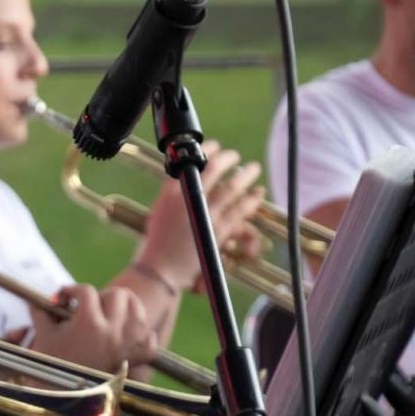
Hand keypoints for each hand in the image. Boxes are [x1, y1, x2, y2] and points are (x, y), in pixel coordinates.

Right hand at [28, 283, 154, 373]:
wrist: (64, 398)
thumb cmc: (50, 366)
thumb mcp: (42, 335)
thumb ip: (40, 312)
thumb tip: (37, 300)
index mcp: (88, 323)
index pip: (86, 291)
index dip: (72, 291)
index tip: (65, 297)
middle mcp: (112, 332)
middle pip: (118, 295)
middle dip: (102, 296)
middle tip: (90, 306)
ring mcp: (127, 346)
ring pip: (138, 312)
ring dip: (126, 308)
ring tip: (111, 313)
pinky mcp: (135, 360)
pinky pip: (150, 341)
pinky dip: (143, 336)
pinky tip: (127, 335)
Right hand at [139, 140, 264, 288]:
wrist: (160, 268)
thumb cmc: (157, 243)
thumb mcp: (159, 211)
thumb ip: (175, 195)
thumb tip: (191, 180)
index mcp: (169, 192)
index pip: (189, 162)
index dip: (206, 151)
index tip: (215, 146)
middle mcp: (186, 198)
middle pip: (214, 170)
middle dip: (228, 159)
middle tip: (236, 156)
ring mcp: (204, 214)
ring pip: (231, 188)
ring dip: (245, 176)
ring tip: (253, 169)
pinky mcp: (217, 230)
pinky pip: (239, 211)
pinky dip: (250, 200)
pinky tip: (257, 194)